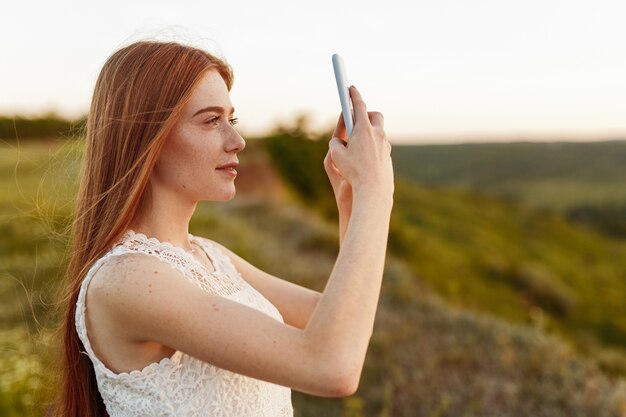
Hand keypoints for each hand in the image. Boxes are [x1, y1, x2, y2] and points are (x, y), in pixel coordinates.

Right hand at [327, 86, 392, 202]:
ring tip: (358, 141)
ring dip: (370, 132)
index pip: (359, 106)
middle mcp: (378, 134)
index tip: (350, 88)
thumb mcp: (336, 156)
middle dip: (366, 114)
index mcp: (364, 129)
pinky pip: (381, 146)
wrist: (373, 190)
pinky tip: (365, 157)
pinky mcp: (388, 156)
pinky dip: (373, 146)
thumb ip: (335, 143)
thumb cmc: (353, 172)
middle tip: (356, 119)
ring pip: (379, 131)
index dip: (353, 95)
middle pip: (375, 115)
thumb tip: (340, 141)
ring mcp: (385, 145)